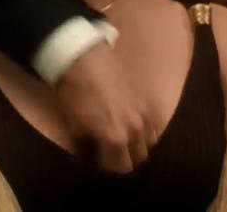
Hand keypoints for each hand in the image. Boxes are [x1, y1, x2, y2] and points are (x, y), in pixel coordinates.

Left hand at [55, 43, 155, 172]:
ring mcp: (144, 114)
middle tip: (110, 152)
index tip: (100, 162)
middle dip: (125, 159)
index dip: (109, 168)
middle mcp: (135, 130)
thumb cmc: (74, 93)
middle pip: (139, 158)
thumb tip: (91, 155)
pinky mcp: (146, 100)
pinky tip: (132, 125)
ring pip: (150, 142)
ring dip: (137, 145)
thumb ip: (86, 145)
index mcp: (116, 139)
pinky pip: (152, 124)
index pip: (121, 167)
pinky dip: (145, 130)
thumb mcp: (74, 125)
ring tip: (122, 139)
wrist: (82, 59)